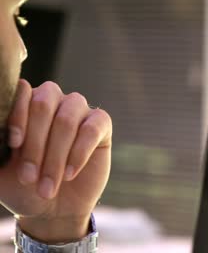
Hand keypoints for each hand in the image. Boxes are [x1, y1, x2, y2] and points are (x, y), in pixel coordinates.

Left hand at [0, 79, 111, 242]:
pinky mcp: (101, 124)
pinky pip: (91, 130)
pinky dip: (78, 154)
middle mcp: (53, 100)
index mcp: (25, 103)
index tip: (14, 144)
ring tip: (48, 186)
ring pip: (67, 120)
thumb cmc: (23, 185)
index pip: (21, 92)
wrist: (54, 208)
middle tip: (28, 178)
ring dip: (55, 156)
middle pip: (43, 105)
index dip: (18, 116)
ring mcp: (79, 110)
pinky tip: (69, 174)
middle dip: (35, 145)